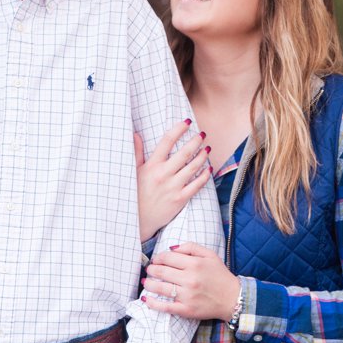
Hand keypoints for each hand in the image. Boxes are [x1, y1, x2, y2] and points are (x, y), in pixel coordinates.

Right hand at [134, 121, 212, 242]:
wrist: (137, 220)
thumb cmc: (135, 193)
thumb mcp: (133, 171)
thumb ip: (136, 152)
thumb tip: (135, 134)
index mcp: (152, 165)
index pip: (167, 141)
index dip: (178, 129)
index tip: (187, 122)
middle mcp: (163, 174)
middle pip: (184, 153)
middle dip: (196, 141)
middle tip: (202, 134)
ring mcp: (173, 187)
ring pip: (193, 167)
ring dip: (203, 156)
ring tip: (207, 148)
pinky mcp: (180, 199)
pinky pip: (196, 185)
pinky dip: (204, 175)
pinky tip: (208, 169)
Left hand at [142, 243, 240, 321]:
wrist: (233, 298)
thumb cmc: (220, 275)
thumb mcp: (210, 254)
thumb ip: (190, 247)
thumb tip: (171, 248)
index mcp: (195, 264)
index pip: (168, 258)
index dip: (158, 258)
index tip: (156, 260)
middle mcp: (190, 279)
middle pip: (161, 272)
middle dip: (151, 270)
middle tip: (149, 270)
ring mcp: (187, 296)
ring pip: (161, 288)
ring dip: (149, 284)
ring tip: (146, 282)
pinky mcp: (187, 310)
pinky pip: (165, 307)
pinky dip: (153, 303)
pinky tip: (146, 299)